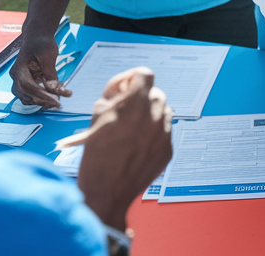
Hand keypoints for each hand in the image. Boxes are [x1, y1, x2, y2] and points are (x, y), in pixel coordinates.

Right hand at [9, 35, 68, 108]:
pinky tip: (54, 97)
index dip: (42, 95)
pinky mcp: (26, 83)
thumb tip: (53, 88)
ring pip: (27, 98)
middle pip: (26, 95)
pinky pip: (31, 96)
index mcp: (19, 69)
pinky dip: (41, 99)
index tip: (57, 100)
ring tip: (58, 101)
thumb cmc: (41, 43)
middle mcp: (16, 77)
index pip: (29, 86)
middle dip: (43, 101)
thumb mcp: (48, 54)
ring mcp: (20, 81)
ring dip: (42, 102)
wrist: (37, 37)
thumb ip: (50, 72)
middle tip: (59, 103)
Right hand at [77, 67, 172, 228]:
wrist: (107, 191)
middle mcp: (156, 113)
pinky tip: (136, 147)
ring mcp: (165, 132)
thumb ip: (113, 95)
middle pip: (154, 93)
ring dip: (149, 116)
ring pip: (162, 112)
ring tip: (130, 132)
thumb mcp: (96, 115)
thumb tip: (124, 90)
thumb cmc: (97, 153)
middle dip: (140, 99)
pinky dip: (153, 135)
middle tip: (124, 112)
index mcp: (137, 101)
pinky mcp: (168, 149)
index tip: (125, 90)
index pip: (145, 73)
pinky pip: (164, 132)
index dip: (132, 79)